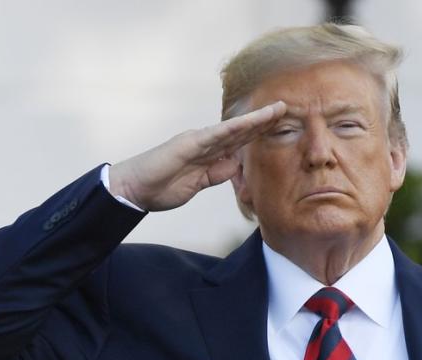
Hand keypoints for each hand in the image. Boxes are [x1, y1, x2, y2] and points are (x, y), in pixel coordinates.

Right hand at [108, 101, 285, 211]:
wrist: (134, 189)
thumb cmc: (161, 187)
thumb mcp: (197, 184)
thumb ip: (217, 174)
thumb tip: (236, 166)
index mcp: (207, 153)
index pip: (238, 141)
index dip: (259, 133)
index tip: (280, 126)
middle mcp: (204, 142)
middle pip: (240, 130)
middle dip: (264, 121)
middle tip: (287, 108)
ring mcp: (196, 141)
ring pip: (232, 129)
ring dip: (255, 120)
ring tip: (277, 110)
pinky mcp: (187, 144)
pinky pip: (215, 136)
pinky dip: (233, 129)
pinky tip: (250, 122)